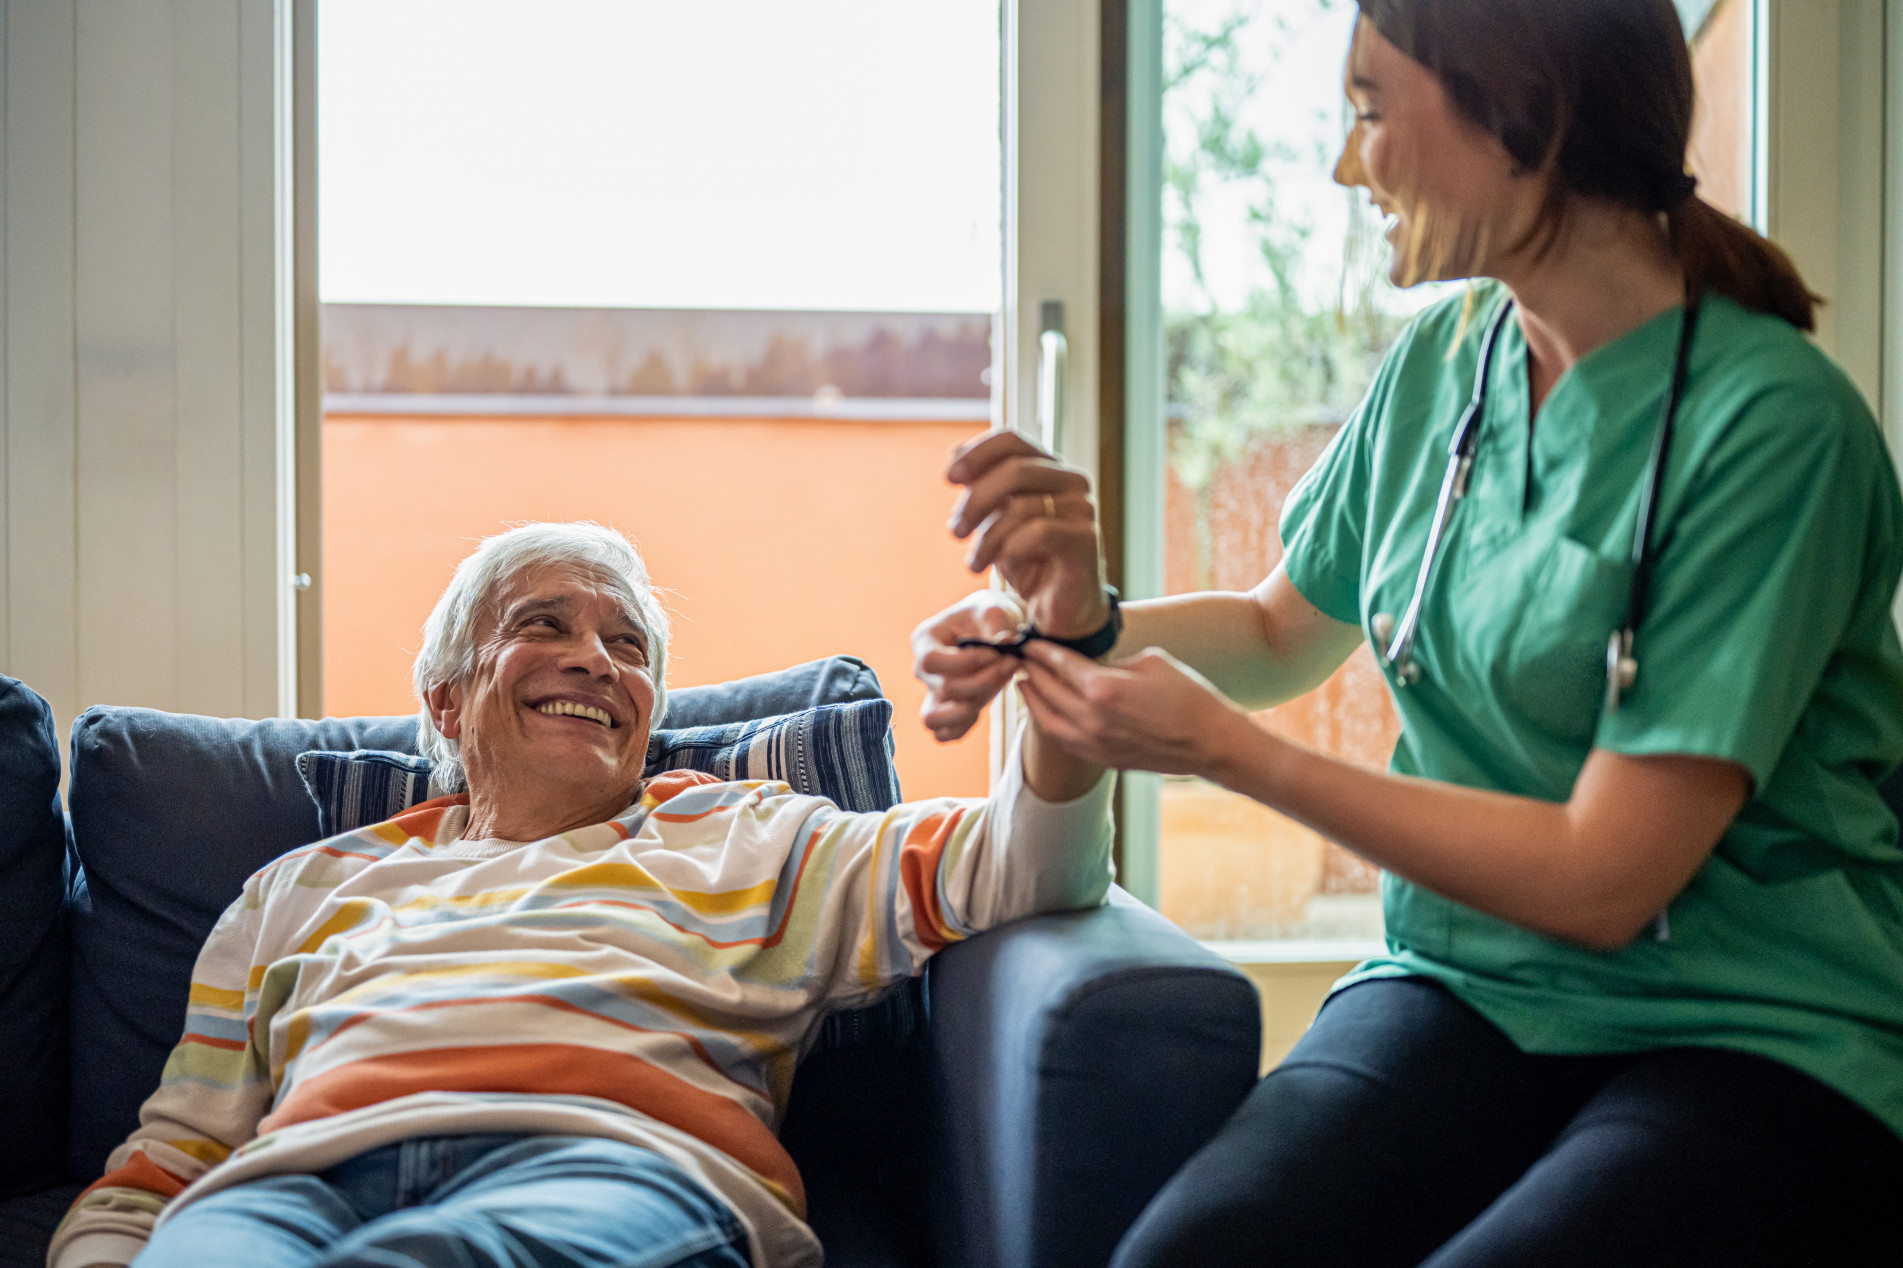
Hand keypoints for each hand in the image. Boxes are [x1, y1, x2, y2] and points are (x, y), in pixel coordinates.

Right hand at [913, 590, 1028, 741]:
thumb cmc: (986, 615)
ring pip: (933, 720)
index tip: (995, 651)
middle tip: (1011, 663)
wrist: (988, 628)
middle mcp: (921, 670)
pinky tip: (985, 703)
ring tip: (994, 691)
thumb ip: (996, 624)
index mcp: (924, 640)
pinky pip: (945, 733)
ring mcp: (930, 693)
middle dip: (984, 680)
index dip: (967, 661)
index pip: (932, 661)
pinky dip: (964, 726)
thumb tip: (1004, 642)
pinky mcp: (945, 711)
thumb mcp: (992, 609)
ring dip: (969, 710)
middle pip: (944, 690)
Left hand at [947, 431, 1106, 638]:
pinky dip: (1010, 550)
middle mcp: (1071, 481)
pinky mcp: (1086, 539)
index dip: (976, 453)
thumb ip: (980, 488)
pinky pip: (1038, 532)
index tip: (948, 477)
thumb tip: (955, 455)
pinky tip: (1001, 566)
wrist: (1058, 609)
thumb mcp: (995, 520)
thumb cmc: (1028, 561)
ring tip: (974, 563)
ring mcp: (1082, 508)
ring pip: (1021, 506)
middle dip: (975, 501)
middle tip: (956, 531)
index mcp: (1048, 468)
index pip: (1011, 440)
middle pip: (1014, 470)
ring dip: (987, 538)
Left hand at [1016, 640, 1252, 775]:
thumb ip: (1113, 662)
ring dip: (1032, 700)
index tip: (1028, 641)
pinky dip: (1049, 723)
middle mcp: (1091, 719)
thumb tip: (1092, 665)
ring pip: (1046, 720)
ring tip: (1025, 684)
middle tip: (1021, 658)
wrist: (1211, 742)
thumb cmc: (1188, 695)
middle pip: (1045, 691)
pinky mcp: (1102, 759)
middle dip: (1031, 671)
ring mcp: (1094, 743)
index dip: (1041, 650)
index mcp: (1102, 688)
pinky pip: (1063, 740)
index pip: (1058, 664)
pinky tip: (1047, 712)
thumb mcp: (1150, 661)